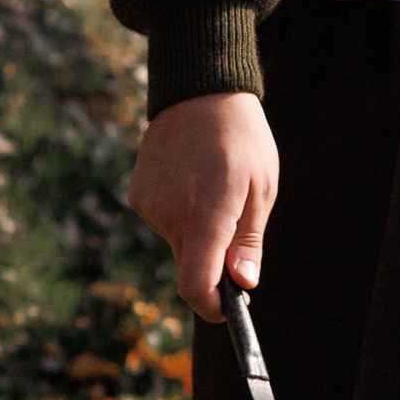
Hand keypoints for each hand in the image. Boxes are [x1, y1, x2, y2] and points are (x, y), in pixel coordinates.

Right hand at [129, 91, 279, 318]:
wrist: (200, 90)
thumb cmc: (242, 140)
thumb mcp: (262, 190)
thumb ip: (248, 241)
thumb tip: (243, 285)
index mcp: (207, 215)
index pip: (195, 285)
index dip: (210, 307)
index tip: (225, 309)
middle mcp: (171, 215)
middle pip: (190, 264)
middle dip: (212, 259)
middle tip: (235, 222)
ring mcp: (149, 205)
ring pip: (178, 240)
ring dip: (197, 229)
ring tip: (213, 185)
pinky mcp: (138, 194)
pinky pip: (163, 220)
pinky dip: (179, 211)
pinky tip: (191, 178)